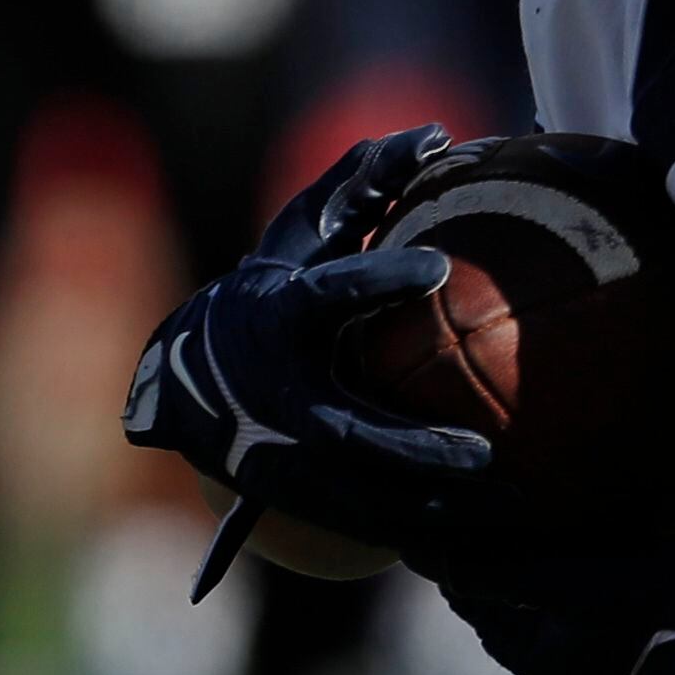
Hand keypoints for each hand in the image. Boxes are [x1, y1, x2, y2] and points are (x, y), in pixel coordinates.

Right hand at [124, 125, 487, 593]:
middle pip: (345, 429)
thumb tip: (434, 134)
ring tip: (495, 513)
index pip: (333, 292)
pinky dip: (409, 532)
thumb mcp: (298, 239)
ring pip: (353, 493)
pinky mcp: (282, 494)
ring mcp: (273, 451)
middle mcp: (275, 391)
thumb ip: (360, 188)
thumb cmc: (267, 293)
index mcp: (281, 316)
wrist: (179, 378)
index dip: (381, 278)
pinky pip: (353, 521)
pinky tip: (474, 540)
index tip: (442, 267)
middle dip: (409, 447)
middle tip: (482, 455)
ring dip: (422, 509)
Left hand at [420, 542, 674, 674]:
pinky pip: (609, 620)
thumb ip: (512, 571)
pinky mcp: (663, 661)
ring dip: (552, 581)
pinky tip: (620, 558)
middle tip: (500, 516)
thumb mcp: (587, 580)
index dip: (461, 564)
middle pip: (520, 617)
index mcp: (549, 661)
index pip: (481, 608)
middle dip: (505, 574)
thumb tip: (431, 558)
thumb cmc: (674, 614)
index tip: (452, 517)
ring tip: (557, 529)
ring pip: (566, 619)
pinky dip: (596, 589)